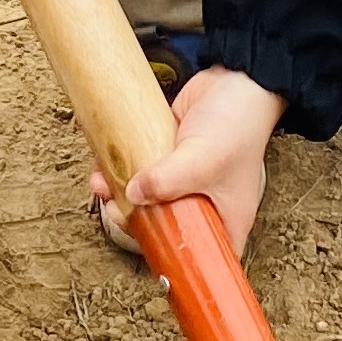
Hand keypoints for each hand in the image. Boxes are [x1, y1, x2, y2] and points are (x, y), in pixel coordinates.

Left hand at [97, 66, 288, 256]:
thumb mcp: (203, 160)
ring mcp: (184, 181)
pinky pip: (141, 169)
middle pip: (164, 228)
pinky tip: (105, 164)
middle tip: (115, 210)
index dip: (173, 261)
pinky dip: (121, 168)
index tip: (145, 247)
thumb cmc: (239, 125)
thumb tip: (132, 193)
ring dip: (119, 193)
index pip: (199, 258)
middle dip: (133, 221)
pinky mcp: (168, 157)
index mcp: (225, 220)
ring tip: (102, 184)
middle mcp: (204, 205)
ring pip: (146, 199)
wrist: (238, 78)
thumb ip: (166, 181)